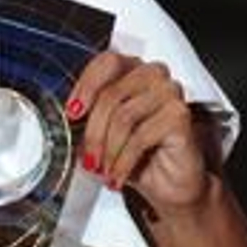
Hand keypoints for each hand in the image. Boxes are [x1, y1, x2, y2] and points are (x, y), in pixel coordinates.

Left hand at [67, 52, 217, 214]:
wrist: (168, 184)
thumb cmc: (138, 155)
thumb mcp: (104, 134)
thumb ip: (87, 120)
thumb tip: (67, 123)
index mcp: (133, 70)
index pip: (107, 62)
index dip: (86, 86)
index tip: (72, 113)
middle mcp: (154, 75)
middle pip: (112, 94)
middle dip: (93, 133)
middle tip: (88, 159)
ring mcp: (170, 92)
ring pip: (124, 117)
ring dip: (108, 151)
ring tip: (103, 171)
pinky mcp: (180, 116)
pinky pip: (140, 137)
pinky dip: (123, 162)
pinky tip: (117, 176)